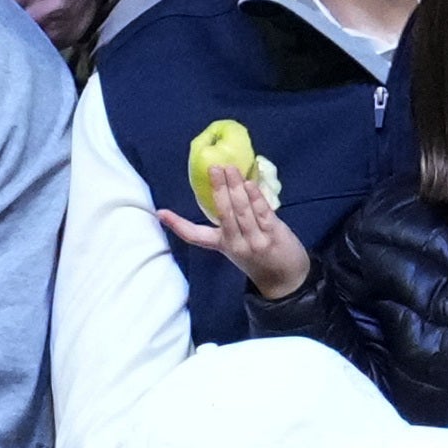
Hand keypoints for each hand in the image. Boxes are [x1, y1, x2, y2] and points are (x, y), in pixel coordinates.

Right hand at [156, 164, 310, 299]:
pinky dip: (255, 197)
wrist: (287, 280)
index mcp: (223, 245)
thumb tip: (226, 190)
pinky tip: (249, 183)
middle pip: (224, 213)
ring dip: (235, 187)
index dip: (177, 225)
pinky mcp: (274, 234)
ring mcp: (255, 239)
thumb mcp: (239, 245)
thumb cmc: (260, 257)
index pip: (196, 236)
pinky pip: (262, 212)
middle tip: (213, 168)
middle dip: (218, 189)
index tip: (161, 213)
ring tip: (230, 169)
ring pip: (242, 210)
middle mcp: (236, 243)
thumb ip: (232, 223)